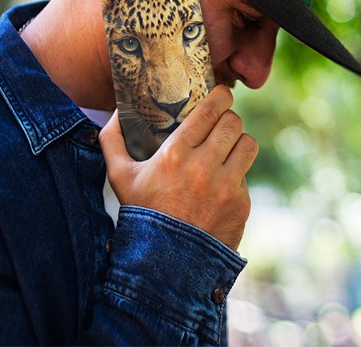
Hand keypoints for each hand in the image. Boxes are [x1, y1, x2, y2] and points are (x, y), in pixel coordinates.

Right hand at [99, 86, 256, 250]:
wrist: (165, 264)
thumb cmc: (142, 214)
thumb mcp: (119, 178)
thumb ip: (112, 141)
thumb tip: (114, 113)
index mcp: (175, 154)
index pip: (210, 110)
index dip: (221, 96)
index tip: (221, 94)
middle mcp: (204, 167)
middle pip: (233, 123)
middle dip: (229, 119)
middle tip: (222, 124)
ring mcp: (226, 186)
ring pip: (248, 144)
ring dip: (238, 143)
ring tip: (228, 149)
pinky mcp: (241, 204)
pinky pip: (247, 176)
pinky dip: (236, 176)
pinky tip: (221, 185)